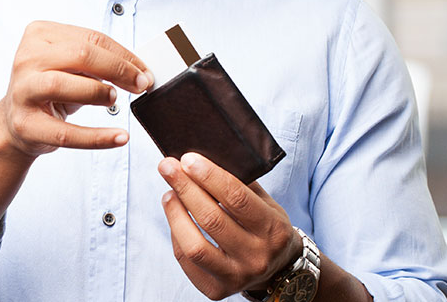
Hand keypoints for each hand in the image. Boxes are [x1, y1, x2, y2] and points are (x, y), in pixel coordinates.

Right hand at [1, 21, 152, 155]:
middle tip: (141, 85)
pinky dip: (97, 137)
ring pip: (63, 85)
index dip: (124, 55)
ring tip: (115, 100)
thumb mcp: (70, 66)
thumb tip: (140, 71)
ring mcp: (22, 91)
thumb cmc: (51, 89)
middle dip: (117, 69)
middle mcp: (26, 58)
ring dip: (98, 92)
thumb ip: (99, 61)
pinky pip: (65, 133)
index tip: (145, 71)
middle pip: (80, 54)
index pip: (91, 38)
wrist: (14, 123)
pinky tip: (119, 137)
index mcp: (40, 34)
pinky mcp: (25, 124)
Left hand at [159, 153, 301, 299]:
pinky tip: (175, 216)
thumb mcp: (267, 204)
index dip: (209, 176)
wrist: (278, 269)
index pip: (236, 198)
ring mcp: (236, 277)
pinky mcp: (216, 290)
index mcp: (272, 229)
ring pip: (194, 246)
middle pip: (212, 219)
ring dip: (175, 214)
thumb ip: (242, 184)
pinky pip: (186, 261)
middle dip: (185, 188)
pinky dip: (176, 235)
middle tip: (168, 167)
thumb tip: (204, 160)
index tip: (188, 159)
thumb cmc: (267, 228)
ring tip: (169, 193)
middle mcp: (256, 256)